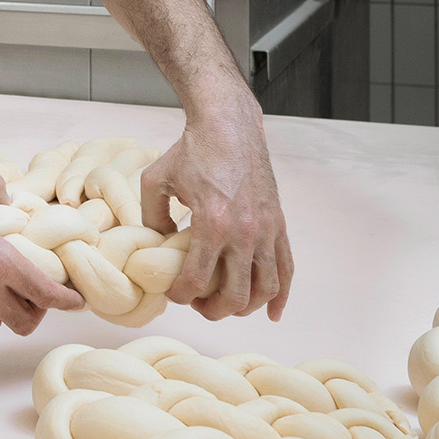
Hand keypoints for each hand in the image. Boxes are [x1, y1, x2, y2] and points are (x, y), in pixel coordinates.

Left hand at [140, 97, 292, 321]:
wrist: (229, 126)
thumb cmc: (192, 151)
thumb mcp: (156, 182)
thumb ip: (152, 219)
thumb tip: (157, 246)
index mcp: (212, 223)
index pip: (196, 280)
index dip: (181, 295)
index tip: (173, 294)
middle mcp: (244, 232)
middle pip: (235, 295)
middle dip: (213, 309)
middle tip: (198, 305)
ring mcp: (266, 230)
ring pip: (265, 288)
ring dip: (246, 307)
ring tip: (227, 305)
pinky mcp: (278, 224)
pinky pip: (286, 268)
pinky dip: (281, 295)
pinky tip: (273, 312)